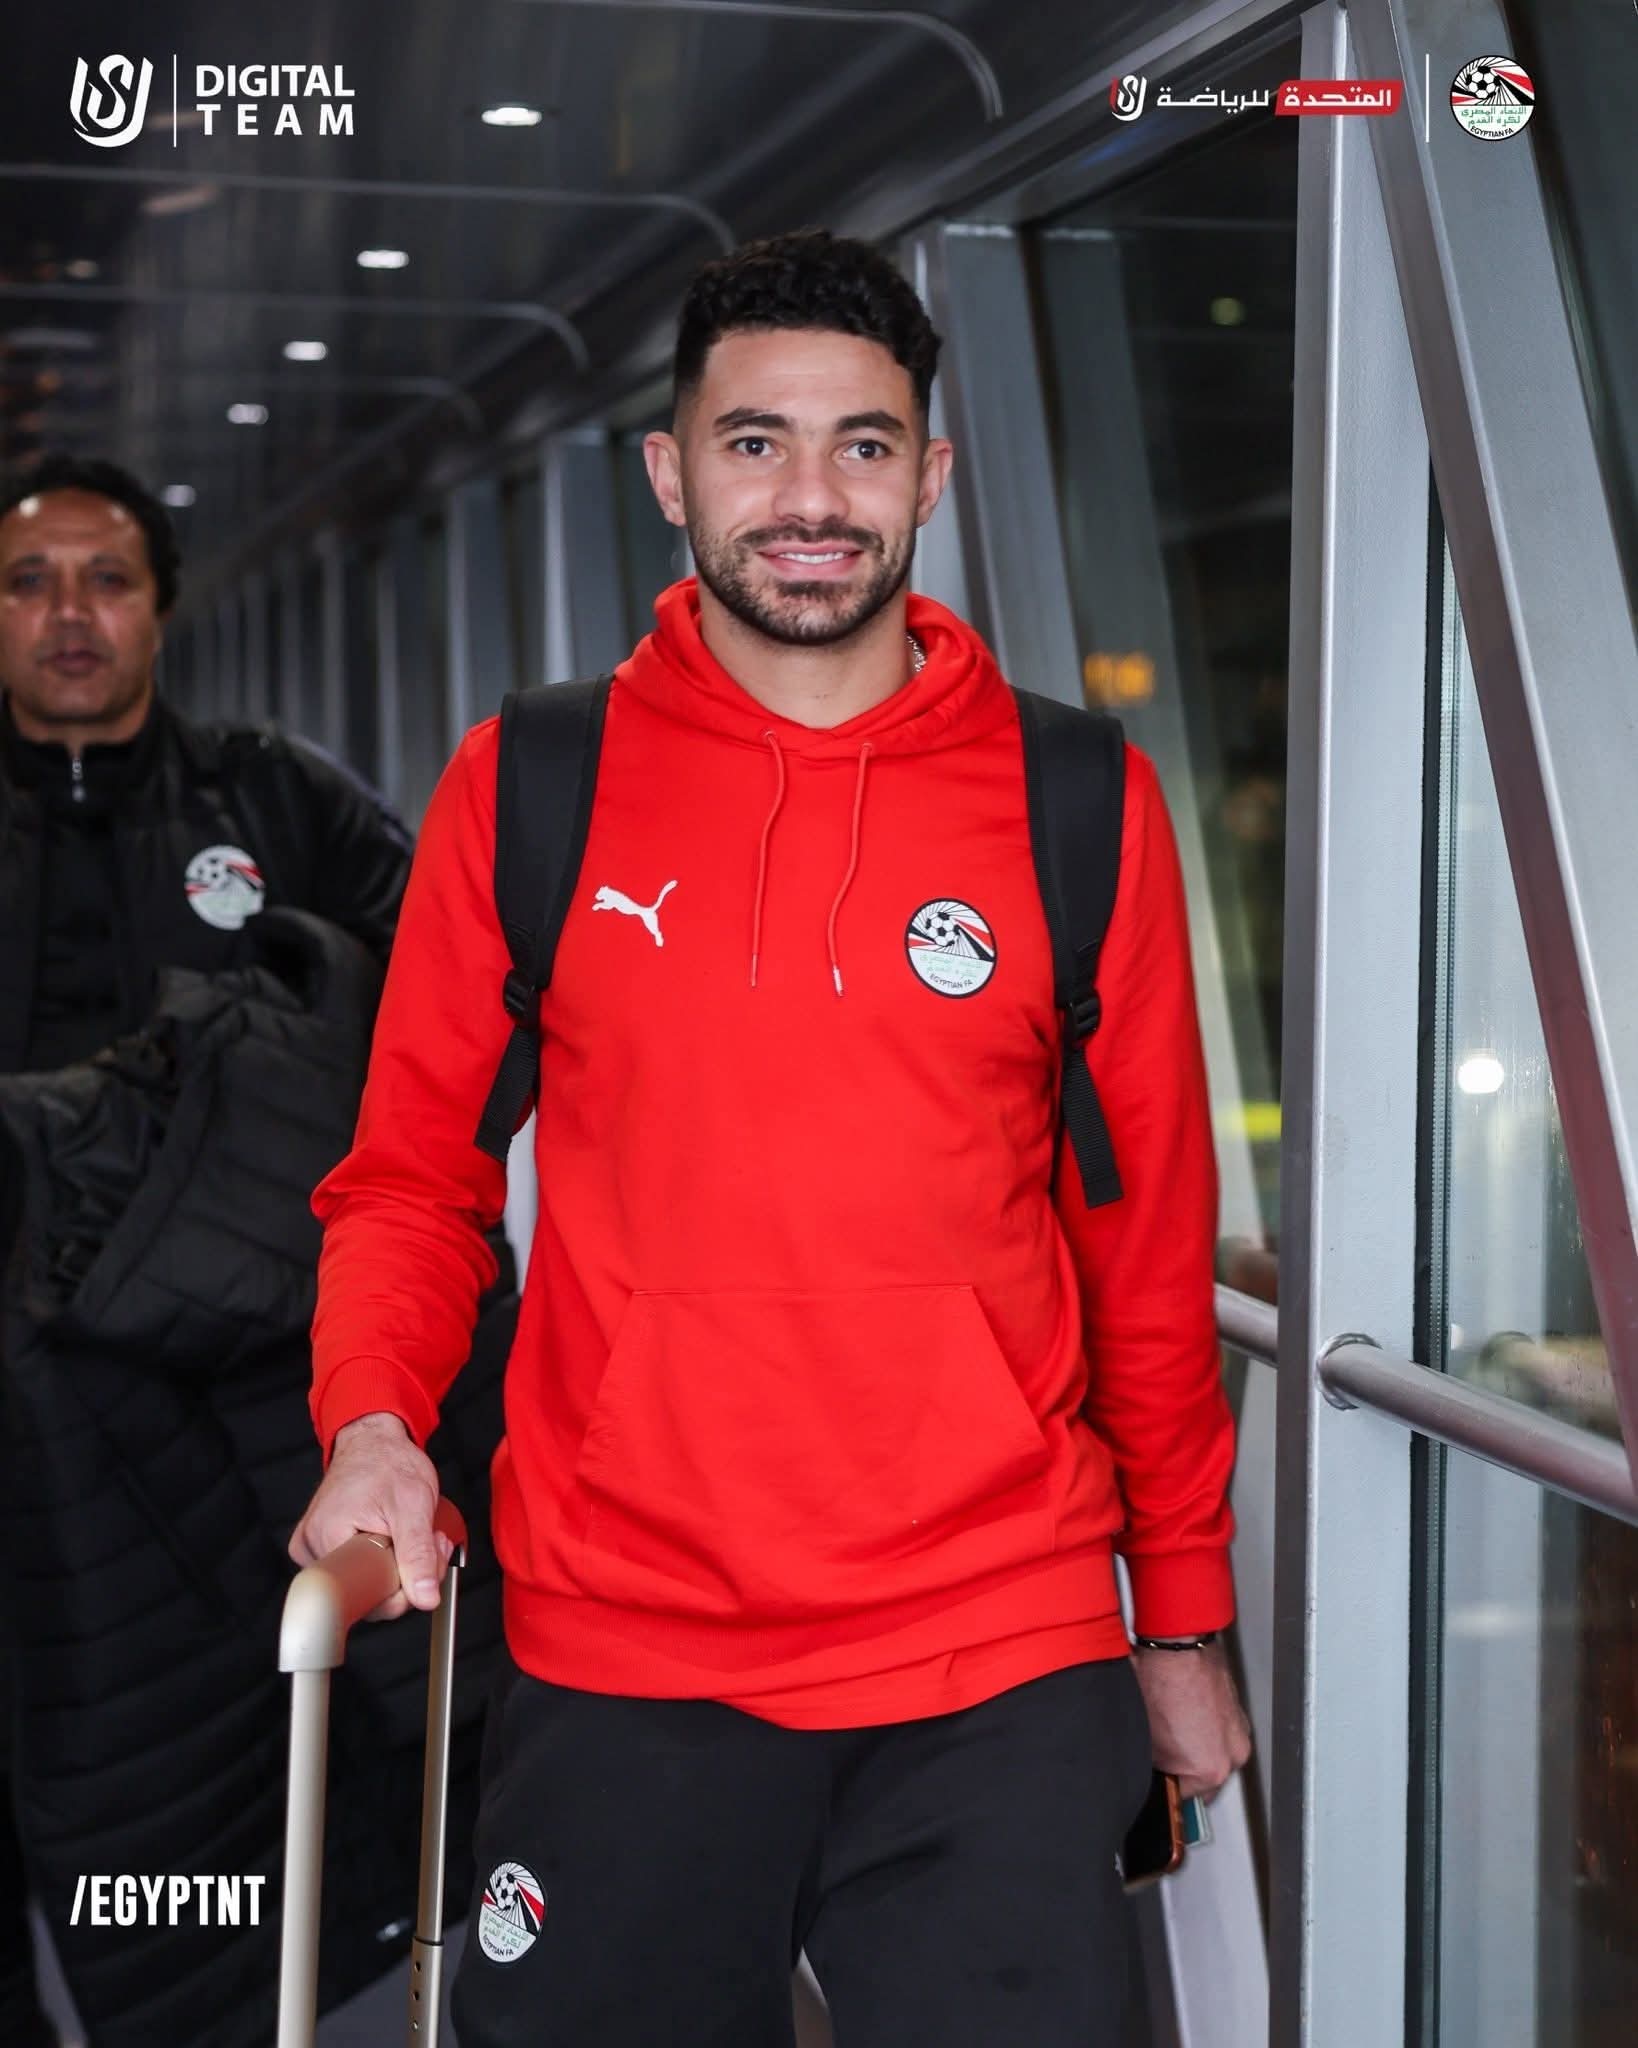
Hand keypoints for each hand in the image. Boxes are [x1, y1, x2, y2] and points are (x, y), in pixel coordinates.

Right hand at [288, 1411, 448, 1619]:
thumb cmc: (388, 1462)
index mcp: (326, 1537)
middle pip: (367, 1593)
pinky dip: (386, 1560)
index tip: (425, 1561)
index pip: (366, 1597)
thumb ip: (419, 1555)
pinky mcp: (322, 1548)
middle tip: (430, 1542)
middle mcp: (311, 1547)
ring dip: (401, 1566)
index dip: (404, 1588)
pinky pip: (359, 1572)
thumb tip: (425, 1599)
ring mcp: (314, 1549)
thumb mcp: (413, 1506)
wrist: (373, 1441)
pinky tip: (397, 1539)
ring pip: (367, 1584)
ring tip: (414, 1533)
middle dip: (409, 1573)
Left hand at [1131, 1640, 1251, 1800]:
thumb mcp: (1144, 1738)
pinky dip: (1204, 1727)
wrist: (1177, 1643)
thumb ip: (1153, 1767)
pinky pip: (1219, 1731)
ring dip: (1195, 1748)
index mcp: (1210, 1769)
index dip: (1164, 1787)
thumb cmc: (1160, 1681)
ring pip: (1213, 1753)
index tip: (1156, 1777)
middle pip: (1203, 1778)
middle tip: (1161, 1751)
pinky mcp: (1238, 1710)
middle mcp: (1233, 1754)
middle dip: (1182, 1769)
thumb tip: (1153, 1773)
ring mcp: (1239, 1730)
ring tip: (1172, 1725)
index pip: (1183, 1797)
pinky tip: (1183, 1711)